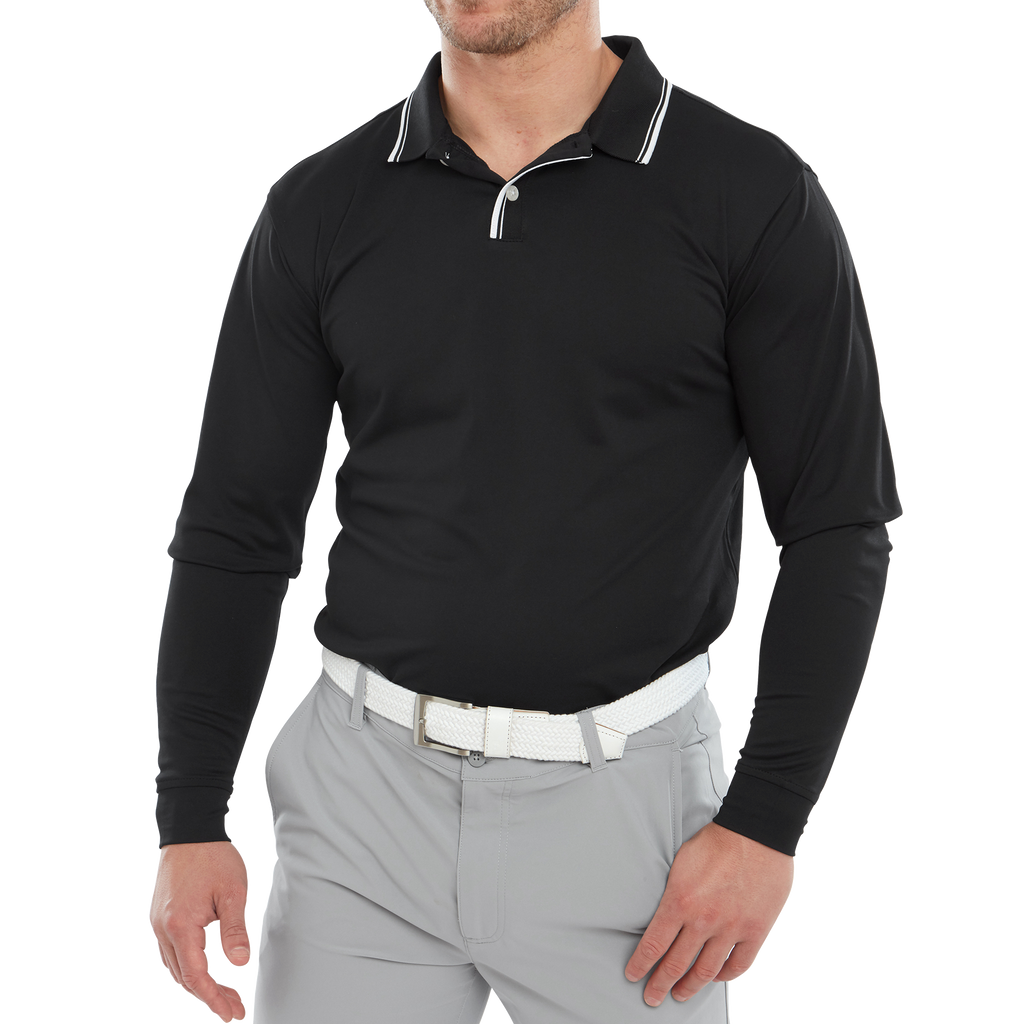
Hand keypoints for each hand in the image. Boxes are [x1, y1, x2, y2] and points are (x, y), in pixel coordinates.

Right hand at [147, 840, 252, 1022]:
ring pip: (174, 966)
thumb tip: (240, 964)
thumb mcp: (233, 892)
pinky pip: (171, 951)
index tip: (234, 1015)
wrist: (190, 827)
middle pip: (183, 977)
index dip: (214, 1000)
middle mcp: (163, 928)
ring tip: (222, 995)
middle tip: (233, 1010)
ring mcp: (158, 921)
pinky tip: (203, 968)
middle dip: (208, 997)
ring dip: (197, 984)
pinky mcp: (160, 914)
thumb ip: (235, 929)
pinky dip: (187, 966)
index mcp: (180, 926)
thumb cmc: (213, 856)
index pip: (197, 977)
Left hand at [625, 821, 796, 1006]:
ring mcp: (732, 929)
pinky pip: (740, 964)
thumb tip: (665, 915)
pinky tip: (716, 978)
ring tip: (680, 995)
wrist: (756, 833)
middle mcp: (703, 921)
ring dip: (690, 986)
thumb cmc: (716, 842)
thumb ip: (674, 894)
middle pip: (676, 964)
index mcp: (680, 901)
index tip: (633, 975)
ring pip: (706, 971)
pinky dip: (726, 976)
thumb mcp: (681, 864)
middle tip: (651, 997)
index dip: (641, 965)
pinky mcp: (756, 931)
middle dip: (660, 984)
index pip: (653, 944)